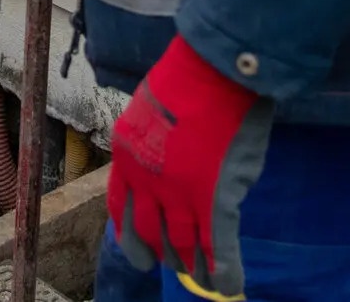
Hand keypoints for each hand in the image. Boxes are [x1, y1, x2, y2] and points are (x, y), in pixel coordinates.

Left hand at [107, 36, 271, 300]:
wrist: (212, 70)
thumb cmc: (187, 81)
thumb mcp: (150, 112)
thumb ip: (154, 147)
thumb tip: (168, 171)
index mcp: (126, 158)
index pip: (121, 208)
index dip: (130, 235)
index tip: (137, 253)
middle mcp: (147, 181)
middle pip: (151, 231)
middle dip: (162, 253)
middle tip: (173, 266)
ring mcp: (181, 193)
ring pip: (185, 243)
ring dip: (193, 266)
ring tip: (201, 280)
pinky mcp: (214, 198)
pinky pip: (217, 246)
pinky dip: (224, 271)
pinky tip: (229, 288)